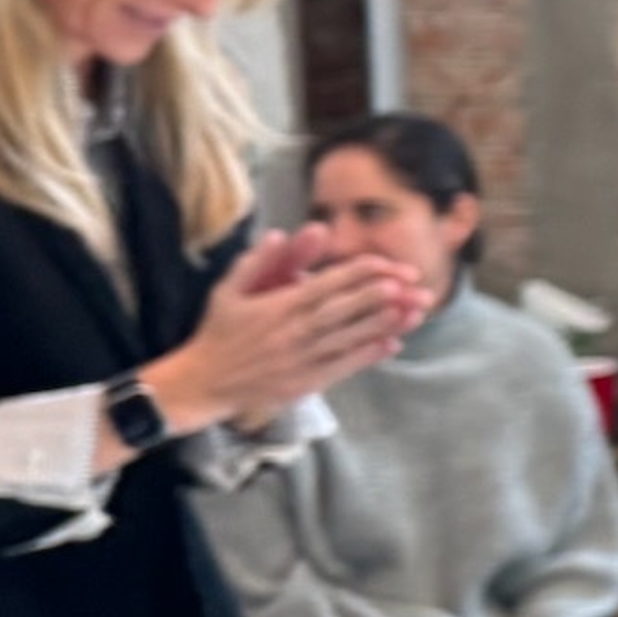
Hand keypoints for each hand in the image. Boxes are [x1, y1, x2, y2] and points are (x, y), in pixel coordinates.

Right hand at [144, 235, 429, 432]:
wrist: (201, 383)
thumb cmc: (217, 333)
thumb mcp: (227, 291)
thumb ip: (256, 261)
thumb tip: (282, 233)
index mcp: (277, 306)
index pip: (327, 284)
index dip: (360, 273)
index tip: (387, 265)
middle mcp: (292, 331)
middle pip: (345, 309)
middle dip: (382, 295)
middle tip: (415, 284)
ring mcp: (300, 358)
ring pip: (350, 338)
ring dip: (385, 324)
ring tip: (416, 311)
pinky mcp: (304, 382)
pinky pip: (342, 366)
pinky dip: (368, 355)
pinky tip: (392, 344)